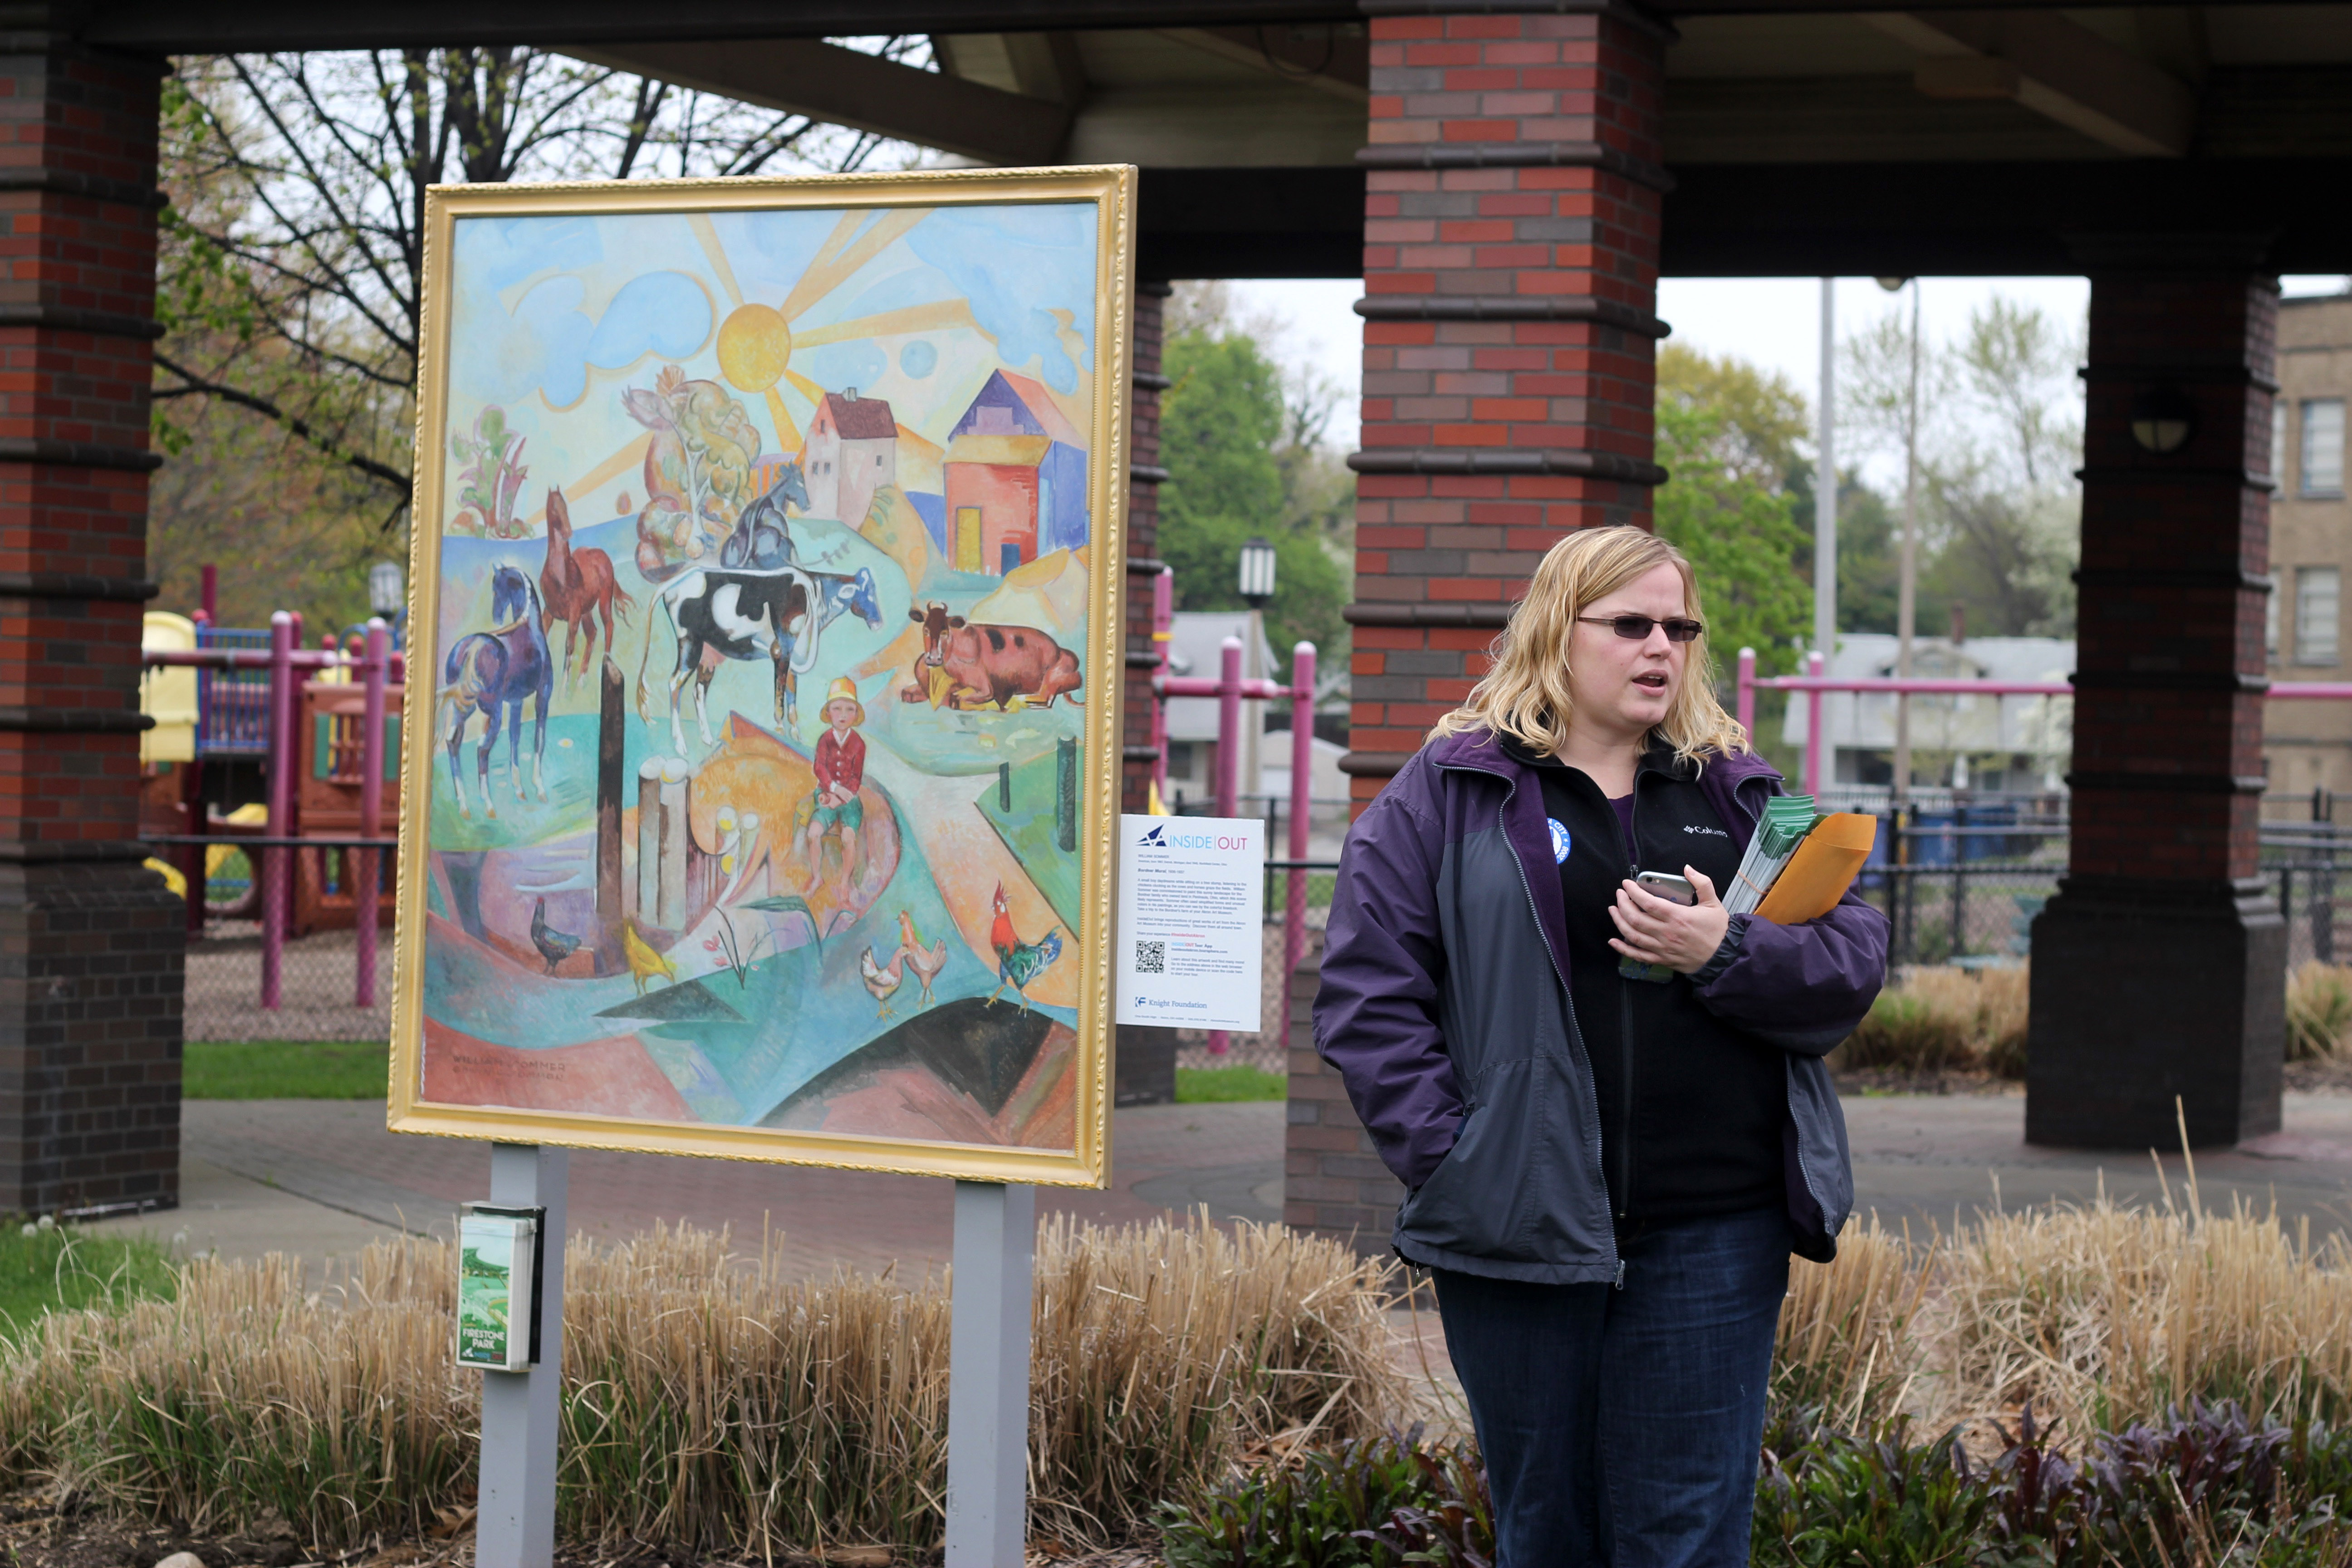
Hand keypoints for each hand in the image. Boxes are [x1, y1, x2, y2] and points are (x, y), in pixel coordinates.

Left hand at [1608, 865, 1730, 975]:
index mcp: (1677, 917)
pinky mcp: (1662, 960)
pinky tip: (1613, 941)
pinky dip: (1623, 949)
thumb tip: (1687, 868)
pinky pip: (1638, 956)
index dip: (1633, 892)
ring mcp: (1662, 948)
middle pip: (1635, 918)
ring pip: (1632, 935)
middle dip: (1622, 903)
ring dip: (1619, 921)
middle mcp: (1666, 933)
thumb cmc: (1719, 930)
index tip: (1626, 884)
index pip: (1648, 903)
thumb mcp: (1713, 903)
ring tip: (1613, 910)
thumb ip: (1701, 883)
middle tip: (1619, 894)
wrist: (1725, 957)